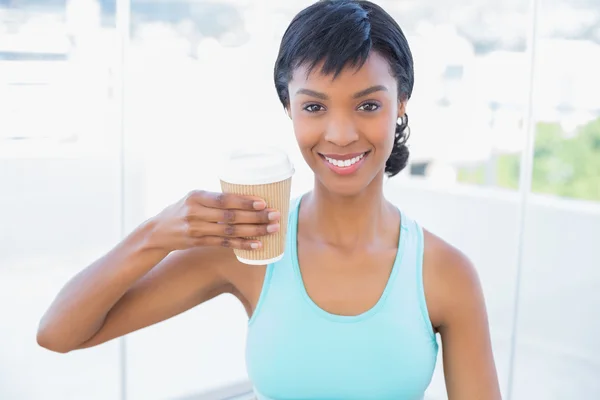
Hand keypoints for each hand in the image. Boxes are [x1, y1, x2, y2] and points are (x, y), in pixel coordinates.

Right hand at [147, 190, 279, 251]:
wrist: (157, 231)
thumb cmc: (182, 209)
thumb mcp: (194, 198)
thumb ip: (215, 198)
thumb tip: (248, 196)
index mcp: (196, 196)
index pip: (224, 199)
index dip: (244, 201)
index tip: (263, 202)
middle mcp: (195, 212)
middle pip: (230, 216)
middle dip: (256, 216)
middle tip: (275, 216)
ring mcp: (196, 229)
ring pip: (230, 231)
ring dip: (254, 231)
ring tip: (272, 229)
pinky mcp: (198, 242)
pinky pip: (225, 244)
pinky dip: (242, 245)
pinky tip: (257, 245)